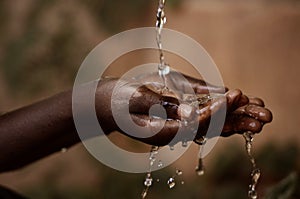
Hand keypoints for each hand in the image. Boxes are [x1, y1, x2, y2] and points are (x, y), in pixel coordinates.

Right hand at [95, 73, 271, 145]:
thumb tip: (190, 113)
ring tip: (258, 108)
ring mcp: (177, 128)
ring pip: (211, 125)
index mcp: (161, 132)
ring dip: (235, 117)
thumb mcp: (136, 100)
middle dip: (236, 119)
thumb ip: (162, 105)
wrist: (111, 104)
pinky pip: (205, 118)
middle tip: (262, 112)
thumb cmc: (119, 100)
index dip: (216, 110)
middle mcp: (174, 133)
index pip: (195, 124)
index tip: (234, 95)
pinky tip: (239, 103)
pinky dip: (223, 111)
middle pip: (210, 129)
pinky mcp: (179, 120)